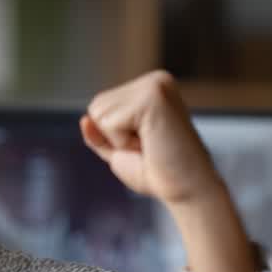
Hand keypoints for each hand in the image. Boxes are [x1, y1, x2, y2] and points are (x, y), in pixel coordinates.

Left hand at [82, 70, 258, 271]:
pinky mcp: (153, 97)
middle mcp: (155, 80)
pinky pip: (109, 123)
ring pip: (99, 113)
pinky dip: (123, 142)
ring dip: (119, 140)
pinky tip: (151, 143)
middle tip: (148, 147)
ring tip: (151, 145)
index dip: (113, 136)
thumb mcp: (118, 151)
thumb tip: (84, 119)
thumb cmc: (158, 172)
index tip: (145, 145)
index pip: (99, 106)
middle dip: (113, 137)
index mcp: (150, 87)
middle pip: (96, 107)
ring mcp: (155, 85)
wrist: (188, 191)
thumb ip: (98, 135)